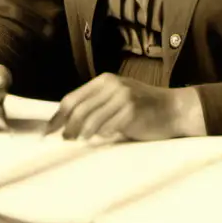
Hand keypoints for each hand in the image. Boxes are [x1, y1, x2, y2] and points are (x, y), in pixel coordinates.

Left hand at [46, 74, 204, 140]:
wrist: (173, 109)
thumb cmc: (143, 108)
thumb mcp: (118, 98)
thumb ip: (97, 104)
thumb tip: (64, 124)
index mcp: (106, 80)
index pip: (72, 98)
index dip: (57, 117)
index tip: (47, 133)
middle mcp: (113, 85)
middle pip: (78, 109)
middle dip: (67, 128)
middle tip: (64, 141)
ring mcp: (123, 96)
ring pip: (90, 119)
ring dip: (82, 134)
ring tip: (80, 142)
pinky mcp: (132, 110)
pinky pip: (108, 127)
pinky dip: (102, 135)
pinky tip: (104, 138)